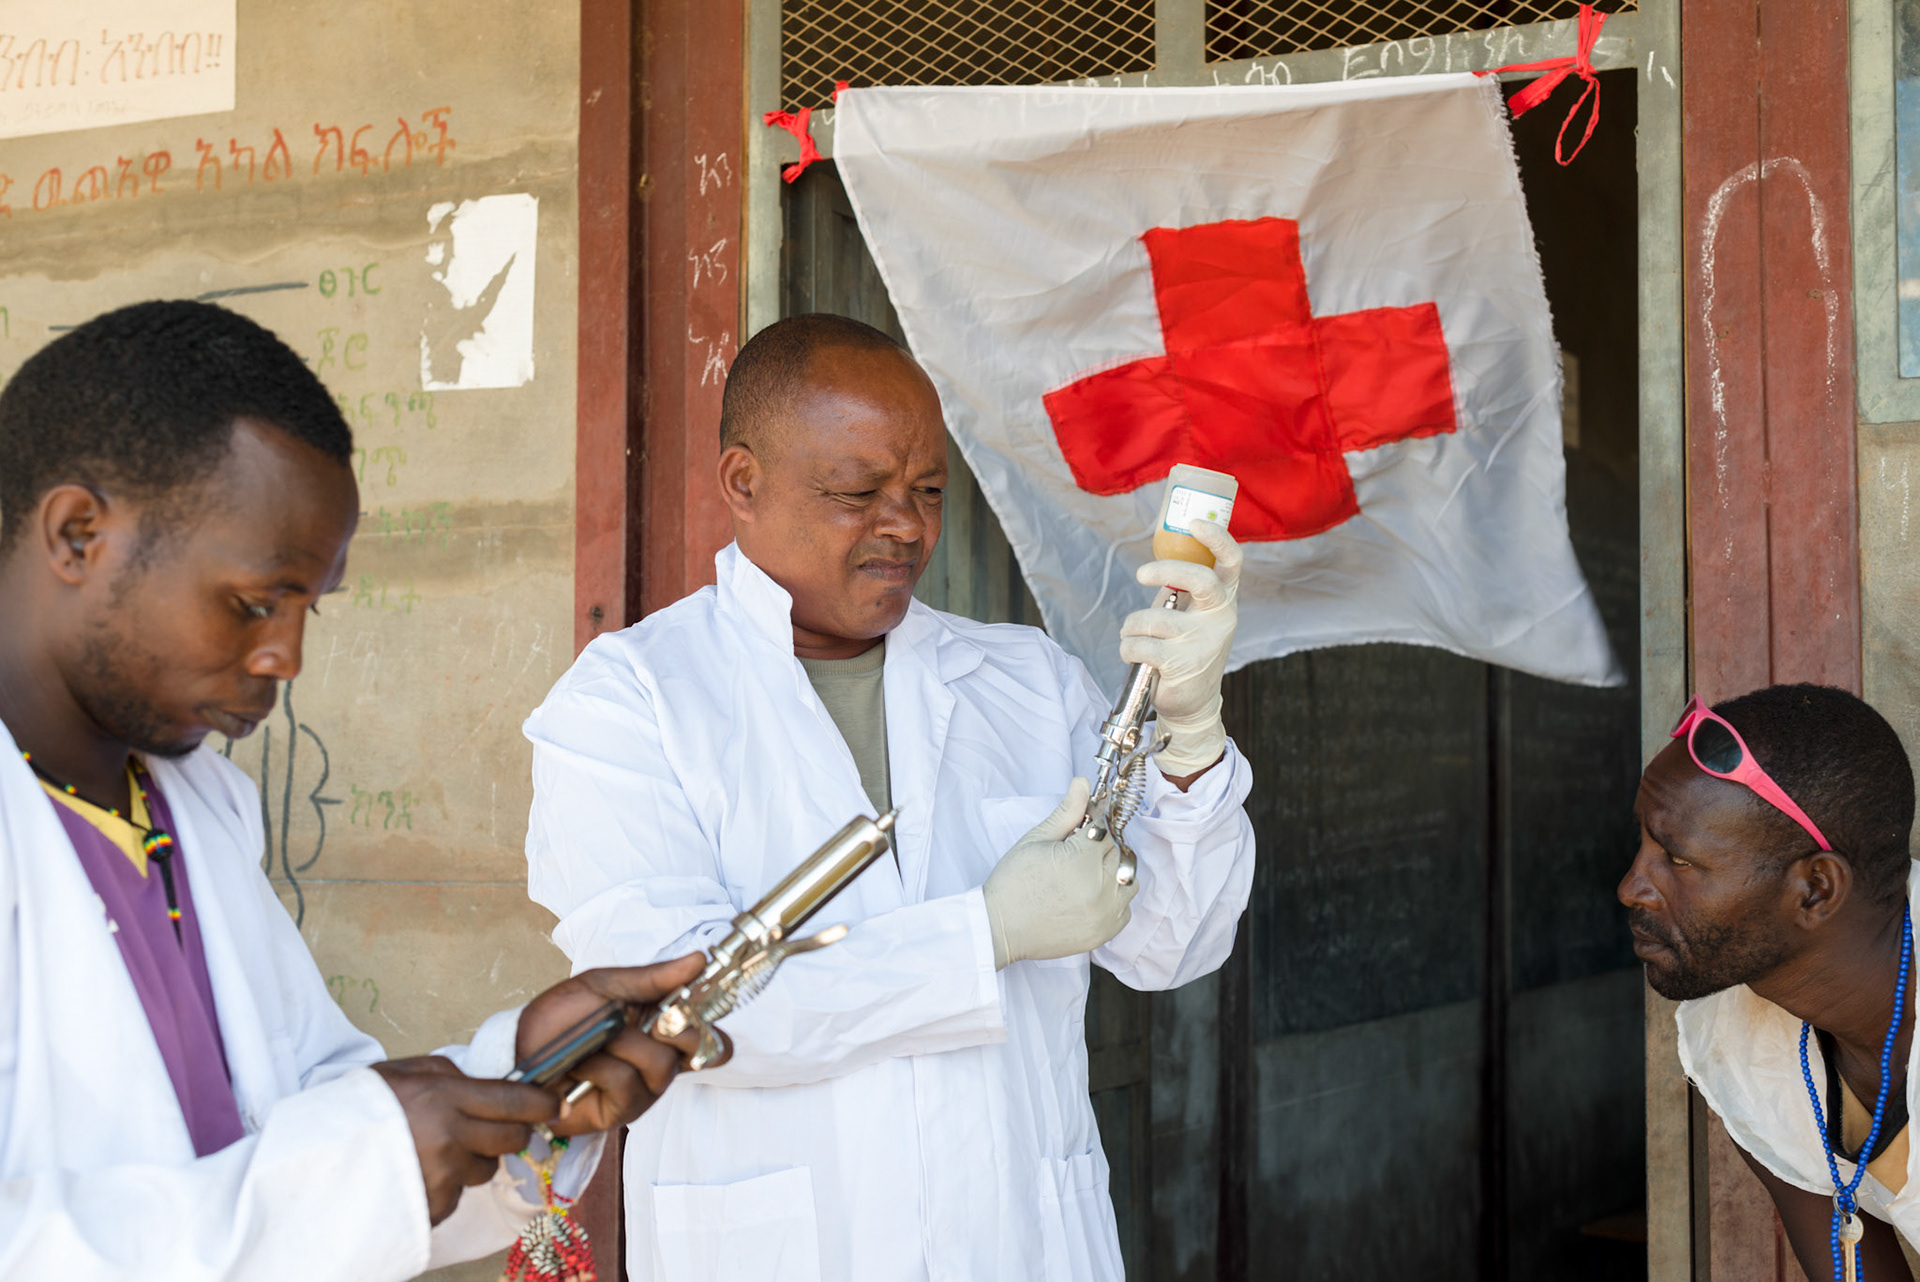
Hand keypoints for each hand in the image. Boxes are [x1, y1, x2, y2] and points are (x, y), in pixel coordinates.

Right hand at [372, 1056, 558, 1225]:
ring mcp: (441, 1177)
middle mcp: (450, 1137)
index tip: (555, 1105)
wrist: (310, 1161)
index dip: (542, 1104)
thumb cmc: (356, 1109)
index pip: (515, 1101)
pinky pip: (456, 1195)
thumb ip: (448, 1073)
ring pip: (485, 1169)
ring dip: (472, 1161)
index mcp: (445, 1097)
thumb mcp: (402, 1072)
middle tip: (494, 1129)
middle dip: (511, 1133)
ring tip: (434, 1151)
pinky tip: (417, 1174)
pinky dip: (445, 1186)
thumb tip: (485, 1081)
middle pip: (511, 1139)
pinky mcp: (430, 1208)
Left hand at [513, 953, 723, 1135]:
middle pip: (694, 1048)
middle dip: (669, 1025)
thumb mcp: (604, 985)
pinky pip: (625, 1083)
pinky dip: (599, 1066)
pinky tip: (580, 1065)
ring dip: (622, 1044)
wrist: (517, 1047)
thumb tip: (699, 959)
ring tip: (594, 1041)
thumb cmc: (562, 1018)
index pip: (711, 1036)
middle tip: (640, 1015)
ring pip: (660, 1065)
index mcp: (661, 1031)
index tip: (688, 999)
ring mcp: (642, 1091)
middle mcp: (659, 1064)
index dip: (710, 1021)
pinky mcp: (619, 1114)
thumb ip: (652, 978)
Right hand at [982, 778, 1136, 968]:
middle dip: (1101, 847)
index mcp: (1082, 860)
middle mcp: (1100, 888)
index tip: (1084, 828)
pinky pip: (1125, 908)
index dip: (1094, 826)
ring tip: (1086, 873)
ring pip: (1128, 878)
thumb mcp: (1036, 839)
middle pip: (1118, 852)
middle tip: (1076, 852)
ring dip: (1113, 871)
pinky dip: (1114, 898)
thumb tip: (1083, 783)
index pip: (1107, 829)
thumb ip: (1067, 812)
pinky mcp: (1104, 934)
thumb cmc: (1013, 882)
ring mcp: (1105, 914)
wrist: (999, 927)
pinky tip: (1091, 894)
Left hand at [1120, 518, 1240, 775]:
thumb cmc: (1188, 650)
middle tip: (1142, 575)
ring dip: (1131, 627)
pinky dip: (1127, 648)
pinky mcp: (1181, 664)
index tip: (1194, 523)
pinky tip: (1135, 656)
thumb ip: (1181, 589)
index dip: (1216, 538)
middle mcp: (1220, 618)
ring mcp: (1202, 642)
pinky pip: (1138, 644)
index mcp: (1224, 600)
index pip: (1232, 561)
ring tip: (1134, 637)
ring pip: (1150, 618)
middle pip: (1199, 579)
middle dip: (1165, 571)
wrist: (1194, 703)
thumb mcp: (1192, 615)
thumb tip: (1157, 561)